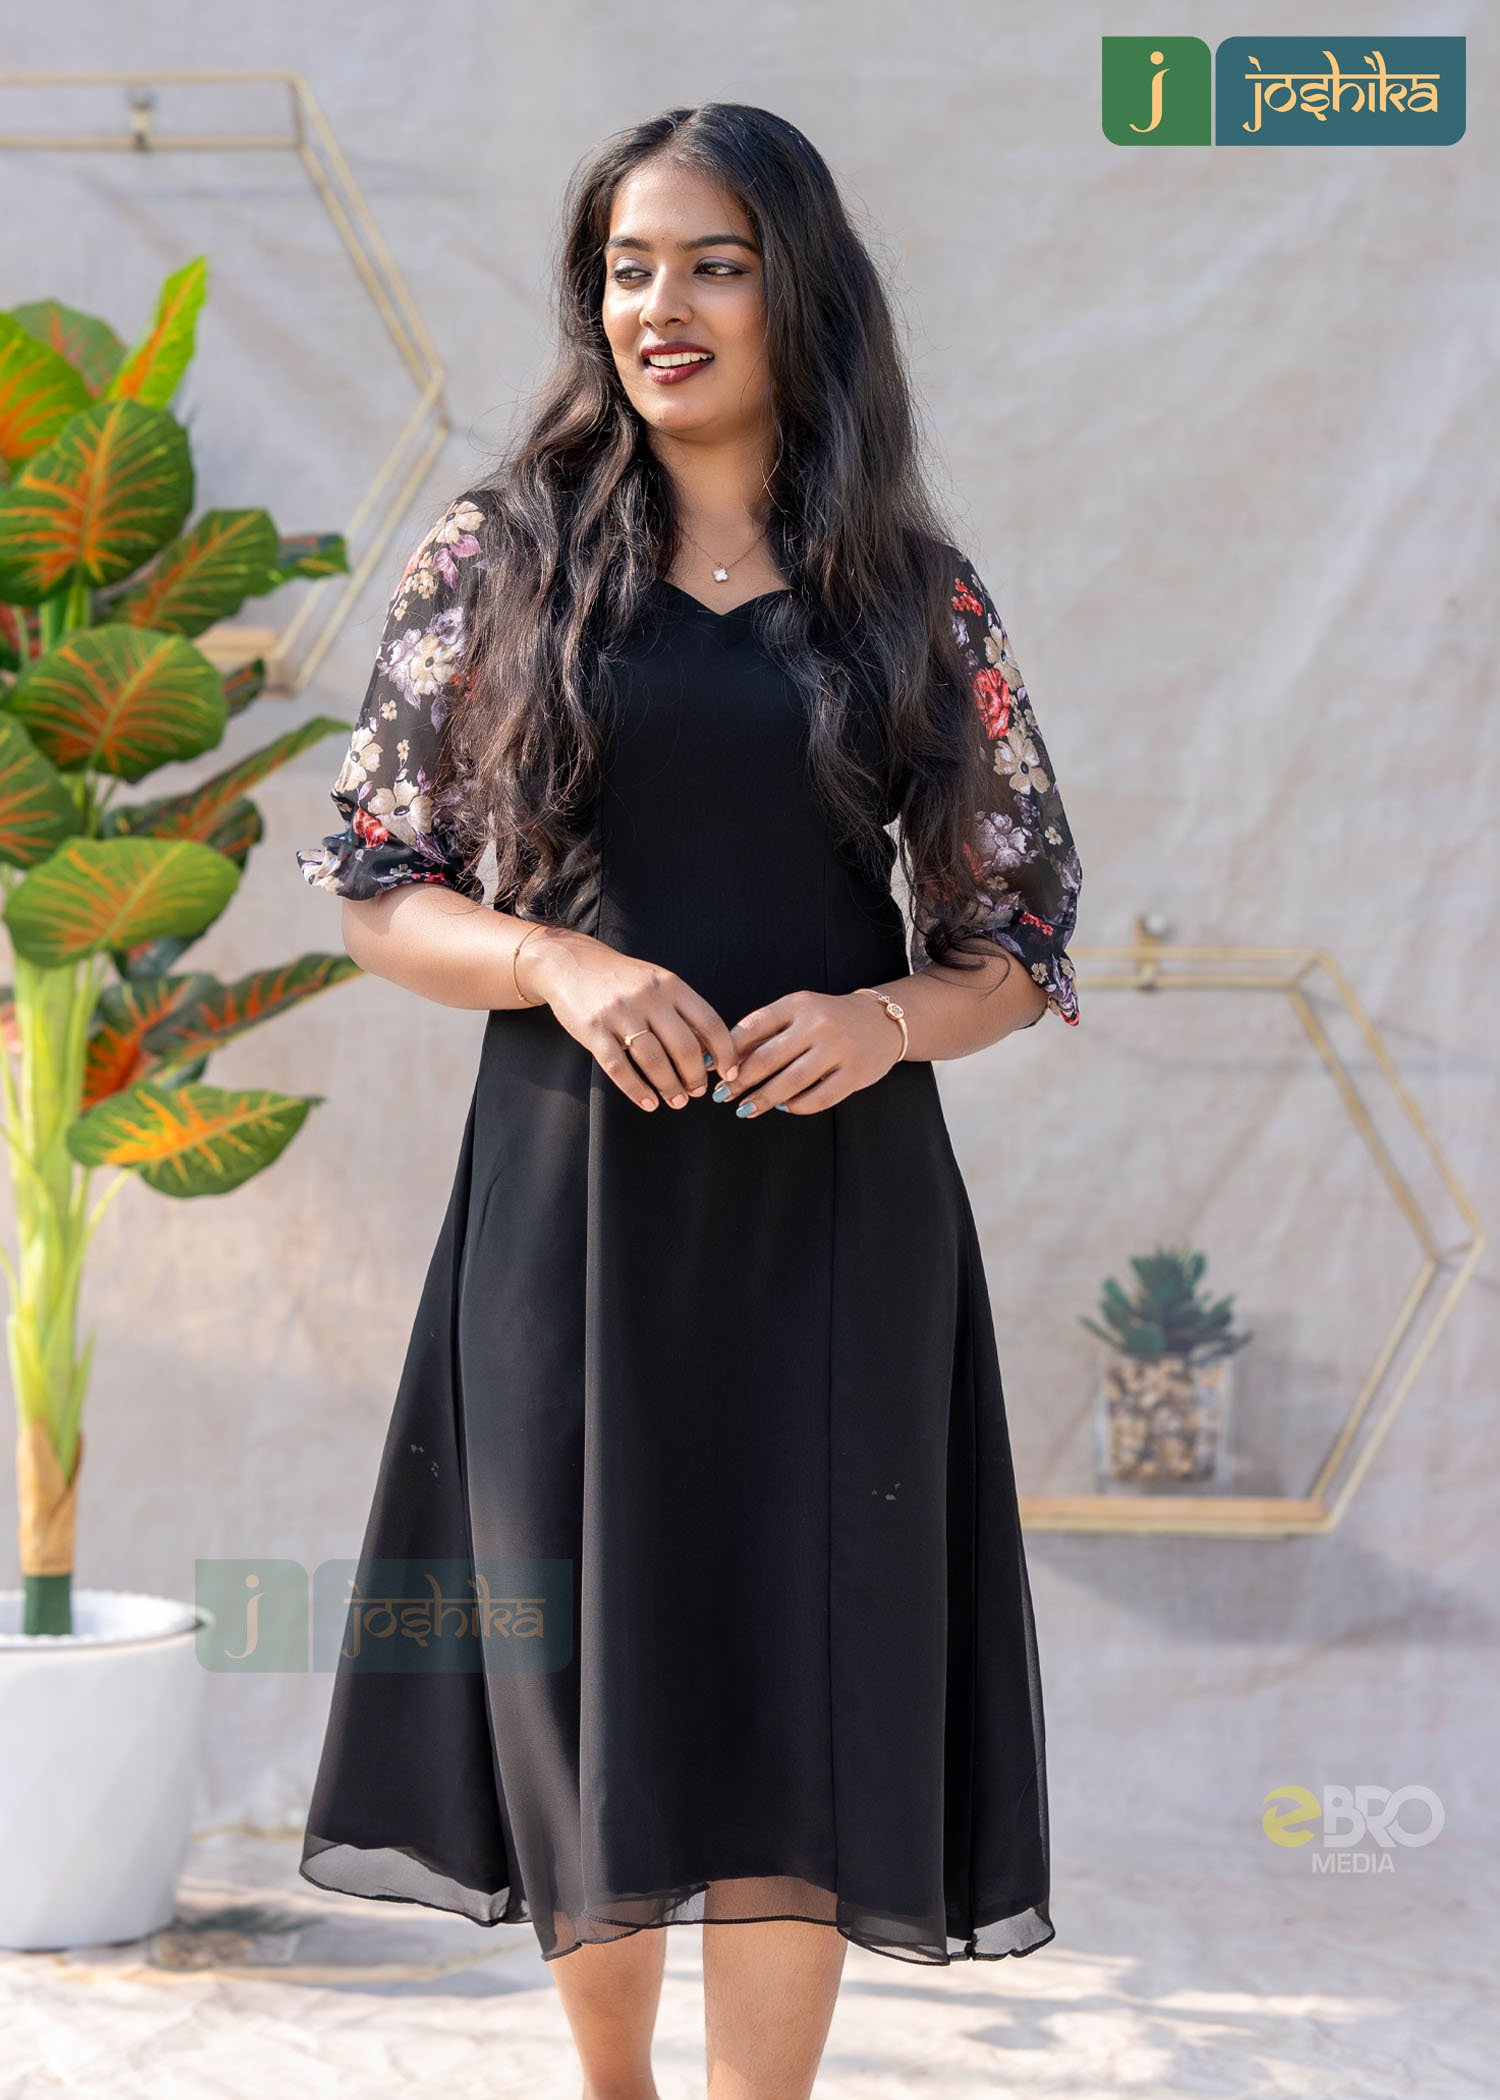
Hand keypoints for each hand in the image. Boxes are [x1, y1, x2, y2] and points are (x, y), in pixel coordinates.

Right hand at [520, 927, 740, 1111]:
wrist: (570, 963)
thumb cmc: (622, 979)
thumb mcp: (657, 983)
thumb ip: (682, 1011)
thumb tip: (710, 1052)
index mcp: (670, 984)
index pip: (709, 1022)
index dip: (725, 1052)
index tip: (728, 1072)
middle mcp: (648, 997)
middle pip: (684, 1047)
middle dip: (695, 1077)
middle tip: (697, 1092)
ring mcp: (620, 1013)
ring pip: (654, 1061)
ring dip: (670, 1087)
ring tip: (676, 1101)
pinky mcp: (594, 1030)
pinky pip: (619, 1068)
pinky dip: (637, 1090)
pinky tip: (648, 1102)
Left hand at [711, 989, 903, 1117]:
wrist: (882, 1021)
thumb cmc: (827, 1020)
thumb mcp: (797, 1013)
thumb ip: (764, 1032)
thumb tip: (722, 1061)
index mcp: (797, 1004)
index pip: (752, 1027)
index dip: (727, 1052)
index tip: (713, 1071)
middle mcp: (818, 1024)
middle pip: (767, 1058)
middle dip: (739, 1081)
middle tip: (722, 1096)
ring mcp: (839, 1049)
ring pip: (791, 1082)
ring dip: (763, 1099)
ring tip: (745, 1109)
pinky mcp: (855, 1073)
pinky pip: (819, 1098)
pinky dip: (797, 1106)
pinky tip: (784, 1107)